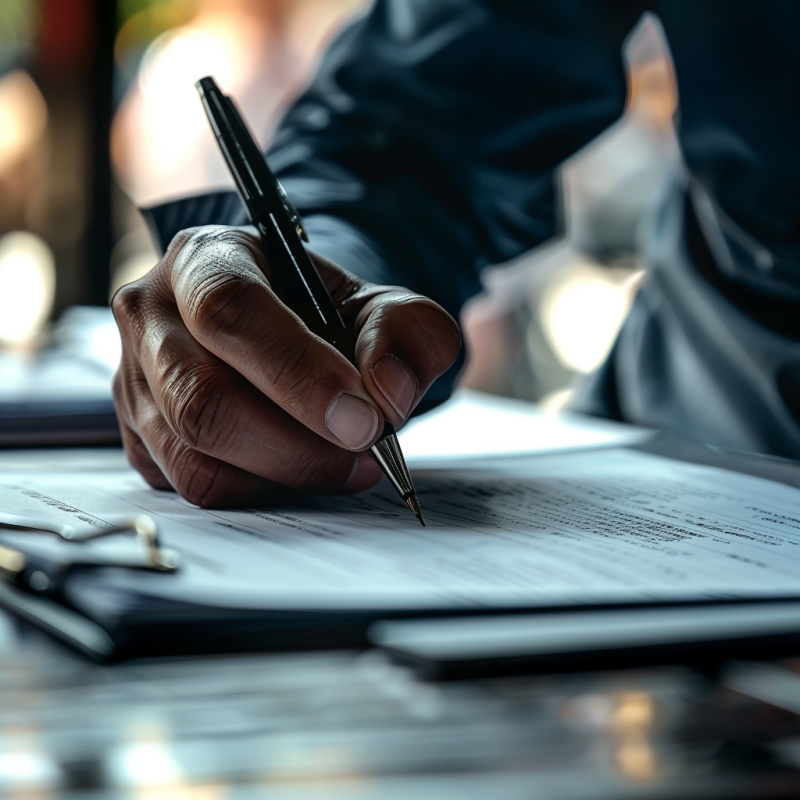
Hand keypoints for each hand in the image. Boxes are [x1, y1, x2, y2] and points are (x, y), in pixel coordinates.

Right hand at [111, 225, 460, 506]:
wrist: (286, 333)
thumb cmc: (324, 315)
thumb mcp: (382, 305)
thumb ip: (407, 334)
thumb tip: (387, 392)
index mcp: (206, 258)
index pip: (230, 310)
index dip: (298, 372)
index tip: (362, 417)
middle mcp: (152, 316)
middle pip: (202, 399)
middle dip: (298, 444)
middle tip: (365, 450)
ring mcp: (135, 383)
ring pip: (195, 457)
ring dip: (286, 474)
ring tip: (346, 462)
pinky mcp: (141, 440)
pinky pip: (193, 487)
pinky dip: (261, 492)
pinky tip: (301, 470)